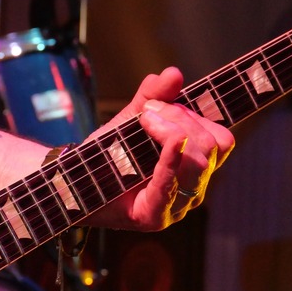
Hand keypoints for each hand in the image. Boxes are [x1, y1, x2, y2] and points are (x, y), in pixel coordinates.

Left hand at [85, 67, 234, 230]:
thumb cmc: (103, 157)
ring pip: (200, 159)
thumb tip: (173, 73)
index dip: (197, 114)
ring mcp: (176, 207)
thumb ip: (151, 98)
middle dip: (182, 118)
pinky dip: (169, 152)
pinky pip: (172, 180)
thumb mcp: (129, 120)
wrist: (70, 184)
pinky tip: (157, 133)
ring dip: (172, 129)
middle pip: (214, 145)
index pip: (221, 141)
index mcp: (194, 170)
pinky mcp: (154, 217)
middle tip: (148, 112)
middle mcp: (192, 192)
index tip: (163, 102)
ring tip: (143, 121)